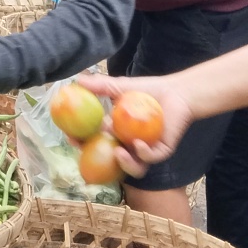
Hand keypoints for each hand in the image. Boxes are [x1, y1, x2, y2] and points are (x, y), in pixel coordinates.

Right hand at [76, 73, 195, 177]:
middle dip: (98, 161)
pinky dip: (143, 153)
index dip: (82, 143)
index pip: (95, 142)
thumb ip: (100, 85)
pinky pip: (150, 158)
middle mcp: (129, 145)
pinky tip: (138, 143)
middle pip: (110, 161)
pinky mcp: (161, 151)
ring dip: (124, 164)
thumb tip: (78, 80)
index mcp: (117, 133)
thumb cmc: (148, 90)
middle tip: (92, 150)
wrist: (176, 92)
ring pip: (133, 168)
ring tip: (118, 153)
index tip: (72, 137)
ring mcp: (145, 150)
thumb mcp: (121, 87)